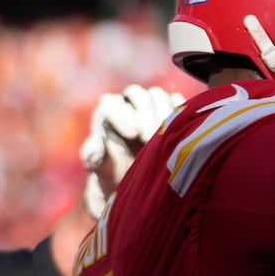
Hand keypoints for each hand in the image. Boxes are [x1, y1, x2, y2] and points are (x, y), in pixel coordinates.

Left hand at [80, 85, 183, 218]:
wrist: (135, 181)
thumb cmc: (113, 173)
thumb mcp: (100, 168)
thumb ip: (93, 156)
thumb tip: (95, 146)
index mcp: (107, 113)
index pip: (112, 103)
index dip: (122, 116)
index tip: (132, 134)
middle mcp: (128, 105)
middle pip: (136, 94)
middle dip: (145, 113)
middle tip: (149, 136)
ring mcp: (150, 106)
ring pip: (158, 95)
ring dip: (164, 112)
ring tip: (167, 135)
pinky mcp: (170, 111)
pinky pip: (178, 101)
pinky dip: (181, 112)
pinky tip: (181, 130)